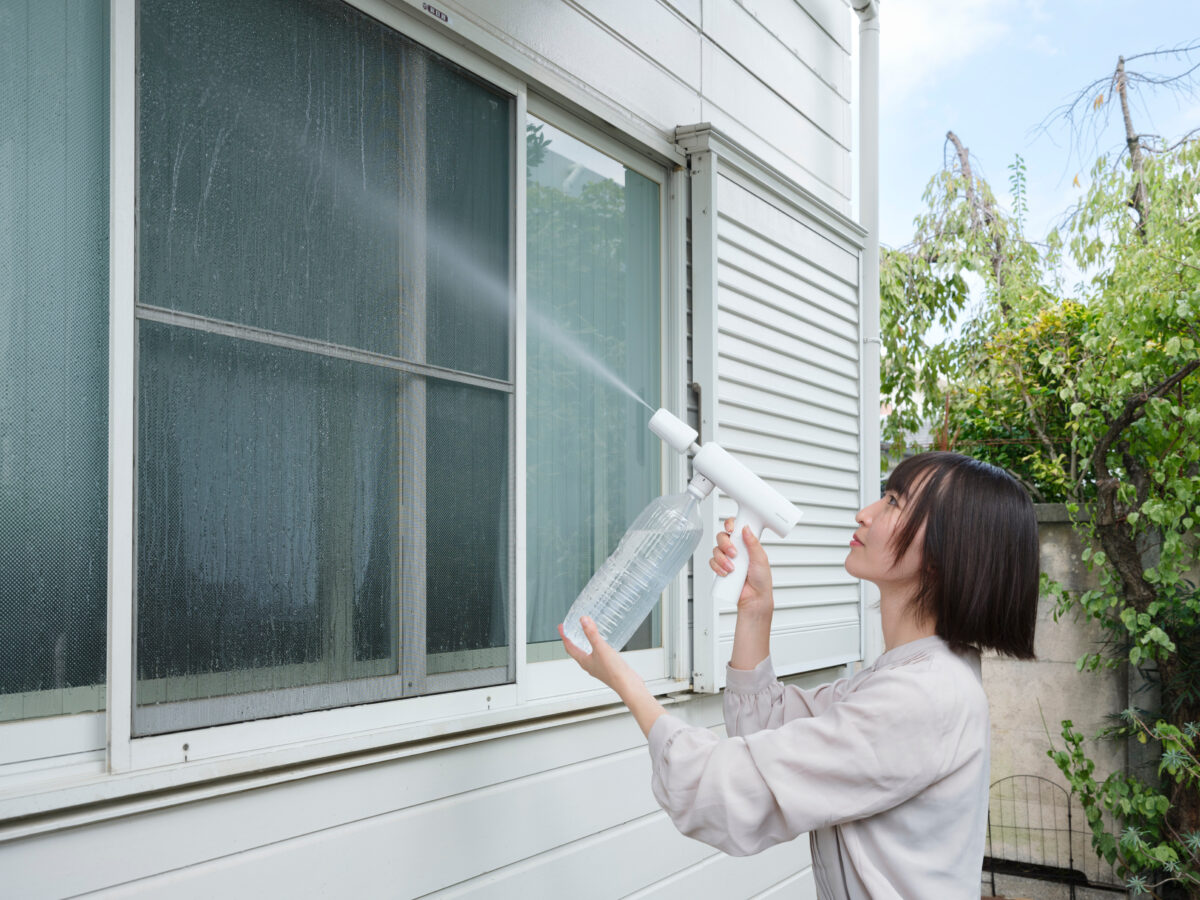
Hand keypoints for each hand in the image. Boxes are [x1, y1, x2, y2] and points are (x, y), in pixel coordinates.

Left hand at [559, 616, 666, 736]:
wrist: (627, 685)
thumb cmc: (613, 671)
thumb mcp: (601, 648)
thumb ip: (591, 634)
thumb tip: (583, 620)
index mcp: (584, 661)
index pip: (569, 648)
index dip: (564, 636)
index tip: (561, 627)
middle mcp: (590, 665)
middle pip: (576, 651)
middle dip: (572, 640)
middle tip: (570, 630)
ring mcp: (598, 667)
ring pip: (587, 654)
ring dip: (584, 644)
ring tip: (584, 636)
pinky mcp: (608, 667)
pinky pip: (598, 655)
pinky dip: (596, 648)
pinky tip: (603, 645)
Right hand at [710, 518, 774, 621]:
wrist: (754, 598)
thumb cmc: (761, 580)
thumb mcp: (761, 559)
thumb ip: (753, 543)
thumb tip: (746, 528)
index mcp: (746, 543)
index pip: (735, 527)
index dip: (730, 525)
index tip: (731, 529)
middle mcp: (736, 549)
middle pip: (722, 537)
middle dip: (725, 544)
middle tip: (733, 553)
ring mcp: (727, 558)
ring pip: (716, 550)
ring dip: (722, 559)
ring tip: (732, 568)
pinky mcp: (720, 568)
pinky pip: (712, 562)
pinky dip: (717, 567)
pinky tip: (725, 573)